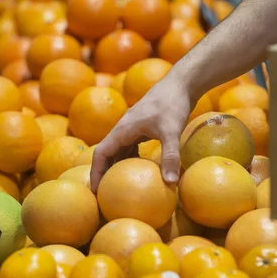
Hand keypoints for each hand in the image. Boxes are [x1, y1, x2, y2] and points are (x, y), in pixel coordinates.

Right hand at [90, 73, 192, 192]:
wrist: (181, 83)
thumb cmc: (173, 104)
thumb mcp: (172, 131)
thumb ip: (170, 156)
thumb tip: (171, 183)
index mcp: (123, 129)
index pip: (101, 153)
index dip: (96, 173)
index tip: (95, 191)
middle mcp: (124, 128)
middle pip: (107, 154)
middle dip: (103, 173)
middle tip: (104, 194)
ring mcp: (133, 127)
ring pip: (118, 150)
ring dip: (116, 166)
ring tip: (118, 186)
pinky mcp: (143, 127)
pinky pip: (130, 146)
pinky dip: (131, 159)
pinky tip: (140, 170)